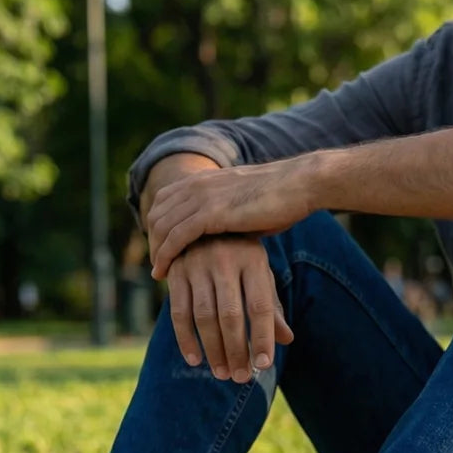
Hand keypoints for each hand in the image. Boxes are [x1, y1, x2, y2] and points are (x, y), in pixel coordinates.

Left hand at [147, 156, 315, 279]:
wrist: (298, 186)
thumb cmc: (281, 199)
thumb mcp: (245, 204)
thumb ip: (229, 215)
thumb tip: (228, 235)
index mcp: (204, 179)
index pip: (165, 201)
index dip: (159, 226)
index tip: (162, 249)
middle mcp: (197, 184)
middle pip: (157, 213)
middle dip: (153, 240)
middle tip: (157, 265)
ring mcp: (202, 196)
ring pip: (162, 225)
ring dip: (156, 251)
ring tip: (158, 273)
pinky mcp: (211, 213)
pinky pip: (176, 236)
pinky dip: (165, 255)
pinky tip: (164, 273)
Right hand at [166, 236, 293, 381]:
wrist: (201, 223)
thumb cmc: (240, 257)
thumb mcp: (259, 274)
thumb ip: (271, 306)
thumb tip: (286, 339)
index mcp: (253, 259)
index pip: (260, 306)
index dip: (263, 338)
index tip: (264, 366)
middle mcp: (225, 259)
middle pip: (231, 315)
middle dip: (237, 350)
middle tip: (240, 377)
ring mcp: (197, 264)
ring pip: (204, 316)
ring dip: (213, 350)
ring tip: (222, 373)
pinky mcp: (175, 272)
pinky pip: (178, 312)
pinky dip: (186, 339)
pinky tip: (195, 360)